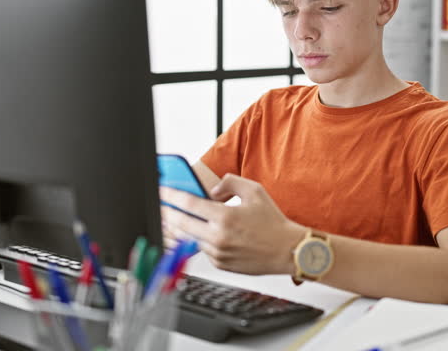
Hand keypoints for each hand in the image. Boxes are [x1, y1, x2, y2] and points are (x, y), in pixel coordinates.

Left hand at [159, 174, 305, 274]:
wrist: (287, 250)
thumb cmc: (273, 222)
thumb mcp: (254, 191)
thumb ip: (230, 182)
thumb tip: (212, 190)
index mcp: (225, 217)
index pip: (188, 204)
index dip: (170, 196)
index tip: (161, 191)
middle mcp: (219, 237)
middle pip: (181, 224)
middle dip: (166, 213)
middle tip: (159, 206)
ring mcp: (218, 253)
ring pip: (190, 238)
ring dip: (181, 228)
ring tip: (175, 218)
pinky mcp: (221, 264)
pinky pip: (202, 250)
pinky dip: (198, 240)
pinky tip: (201, 232)